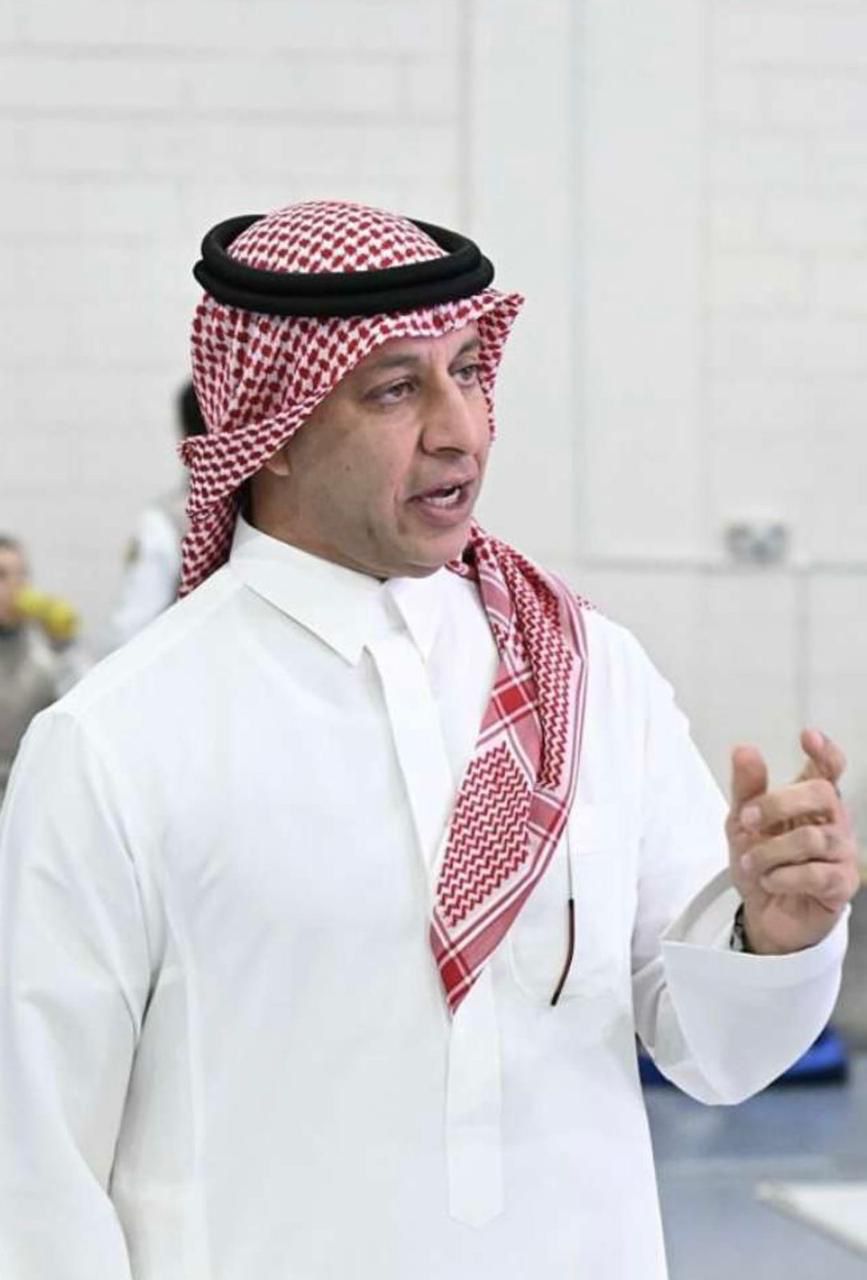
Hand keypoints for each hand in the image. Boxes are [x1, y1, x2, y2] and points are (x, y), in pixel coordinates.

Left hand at [727, 729, 860, 953]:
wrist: (762, 913)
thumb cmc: (761, 863)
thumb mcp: (742, 823)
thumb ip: (746, 788)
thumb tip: (745, 751)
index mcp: (811, 802)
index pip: (828, 769)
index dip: (824, 752)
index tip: (808, 736)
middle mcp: (833, 822)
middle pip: (822, 794)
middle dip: (779, 803)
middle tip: (749, 819)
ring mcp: (842, 853)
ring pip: (812, 838)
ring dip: (771, 851)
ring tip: (752, 862)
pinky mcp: (841, 885)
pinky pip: (815, 874)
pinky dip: (782, 876)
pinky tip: (770, 880)